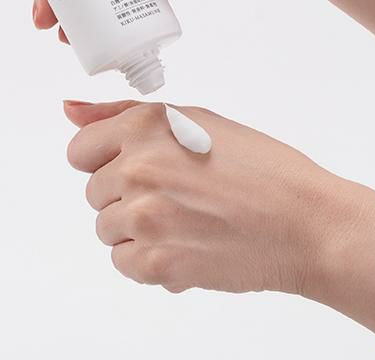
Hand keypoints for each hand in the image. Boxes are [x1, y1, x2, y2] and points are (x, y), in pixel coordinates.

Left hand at [64, 99, 374, 357]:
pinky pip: (123, 262)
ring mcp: (144, 218)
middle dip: (125, 193)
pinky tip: (186, 244)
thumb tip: (68, 110)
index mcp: (145, 126)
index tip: (133, 166)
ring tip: (184, 220)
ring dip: (136, 228)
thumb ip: (123, 115)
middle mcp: (137, 168)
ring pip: (106, 228)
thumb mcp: (195, 120)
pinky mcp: (156, 264)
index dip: (106, 159)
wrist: (306, 223)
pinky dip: (147, 259)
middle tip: (176, 194)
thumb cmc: (261, 168)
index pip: (80, 151)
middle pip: (93, 192)